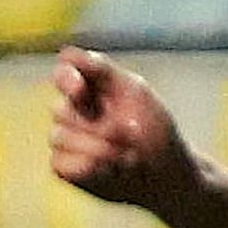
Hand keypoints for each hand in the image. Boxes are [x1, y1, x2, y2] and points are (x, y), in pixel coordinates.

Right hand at [47, 49, 196, 211]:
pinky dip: (90, 168)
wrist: (168, 174)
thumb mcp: (137, 94)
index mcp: (90, 87)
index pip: (64, 72)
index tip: (79, 90)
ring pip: (59, 137)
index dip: (66, 78)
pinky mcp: (64, 167)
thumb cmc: (155, 130)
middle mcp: (72, 111)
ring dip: (100, 149)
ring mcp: (65, 139)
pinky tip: (112, 170)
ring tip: (128, 156)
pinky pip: (61, 164)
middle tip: (130, 136)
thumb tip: (68, 53)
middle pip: (60, 109)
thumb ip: (103, 70)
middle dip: (100, 126)